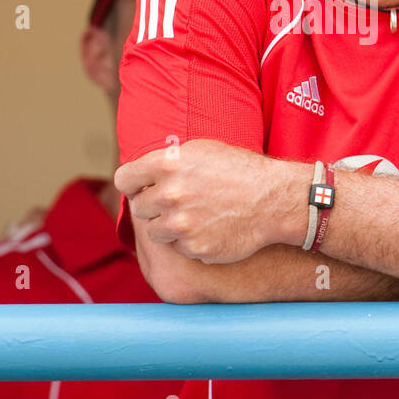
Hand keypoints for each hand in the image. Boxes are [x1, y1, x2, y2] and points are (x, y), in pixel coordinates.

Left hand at [114, 139, 305, 263]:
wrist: (274, 200)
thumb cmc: (240, 170)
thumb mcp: (202, 150)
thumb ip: (166, 161)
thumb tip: (140, 174)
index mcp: (168, 164)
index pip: (124, 179)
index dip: (133, 184)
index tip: (142, 187)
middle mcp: (170, 194)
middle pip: (139, 207)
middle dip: (154, 206)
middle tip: (178, 202)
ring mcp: (181, 225)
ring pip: (155, 231)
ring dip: (169, 226)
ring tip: (194, 215)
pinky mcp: (194, 248)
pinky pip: (178, 248)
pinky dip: (189, 241)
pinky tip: (210, 228)